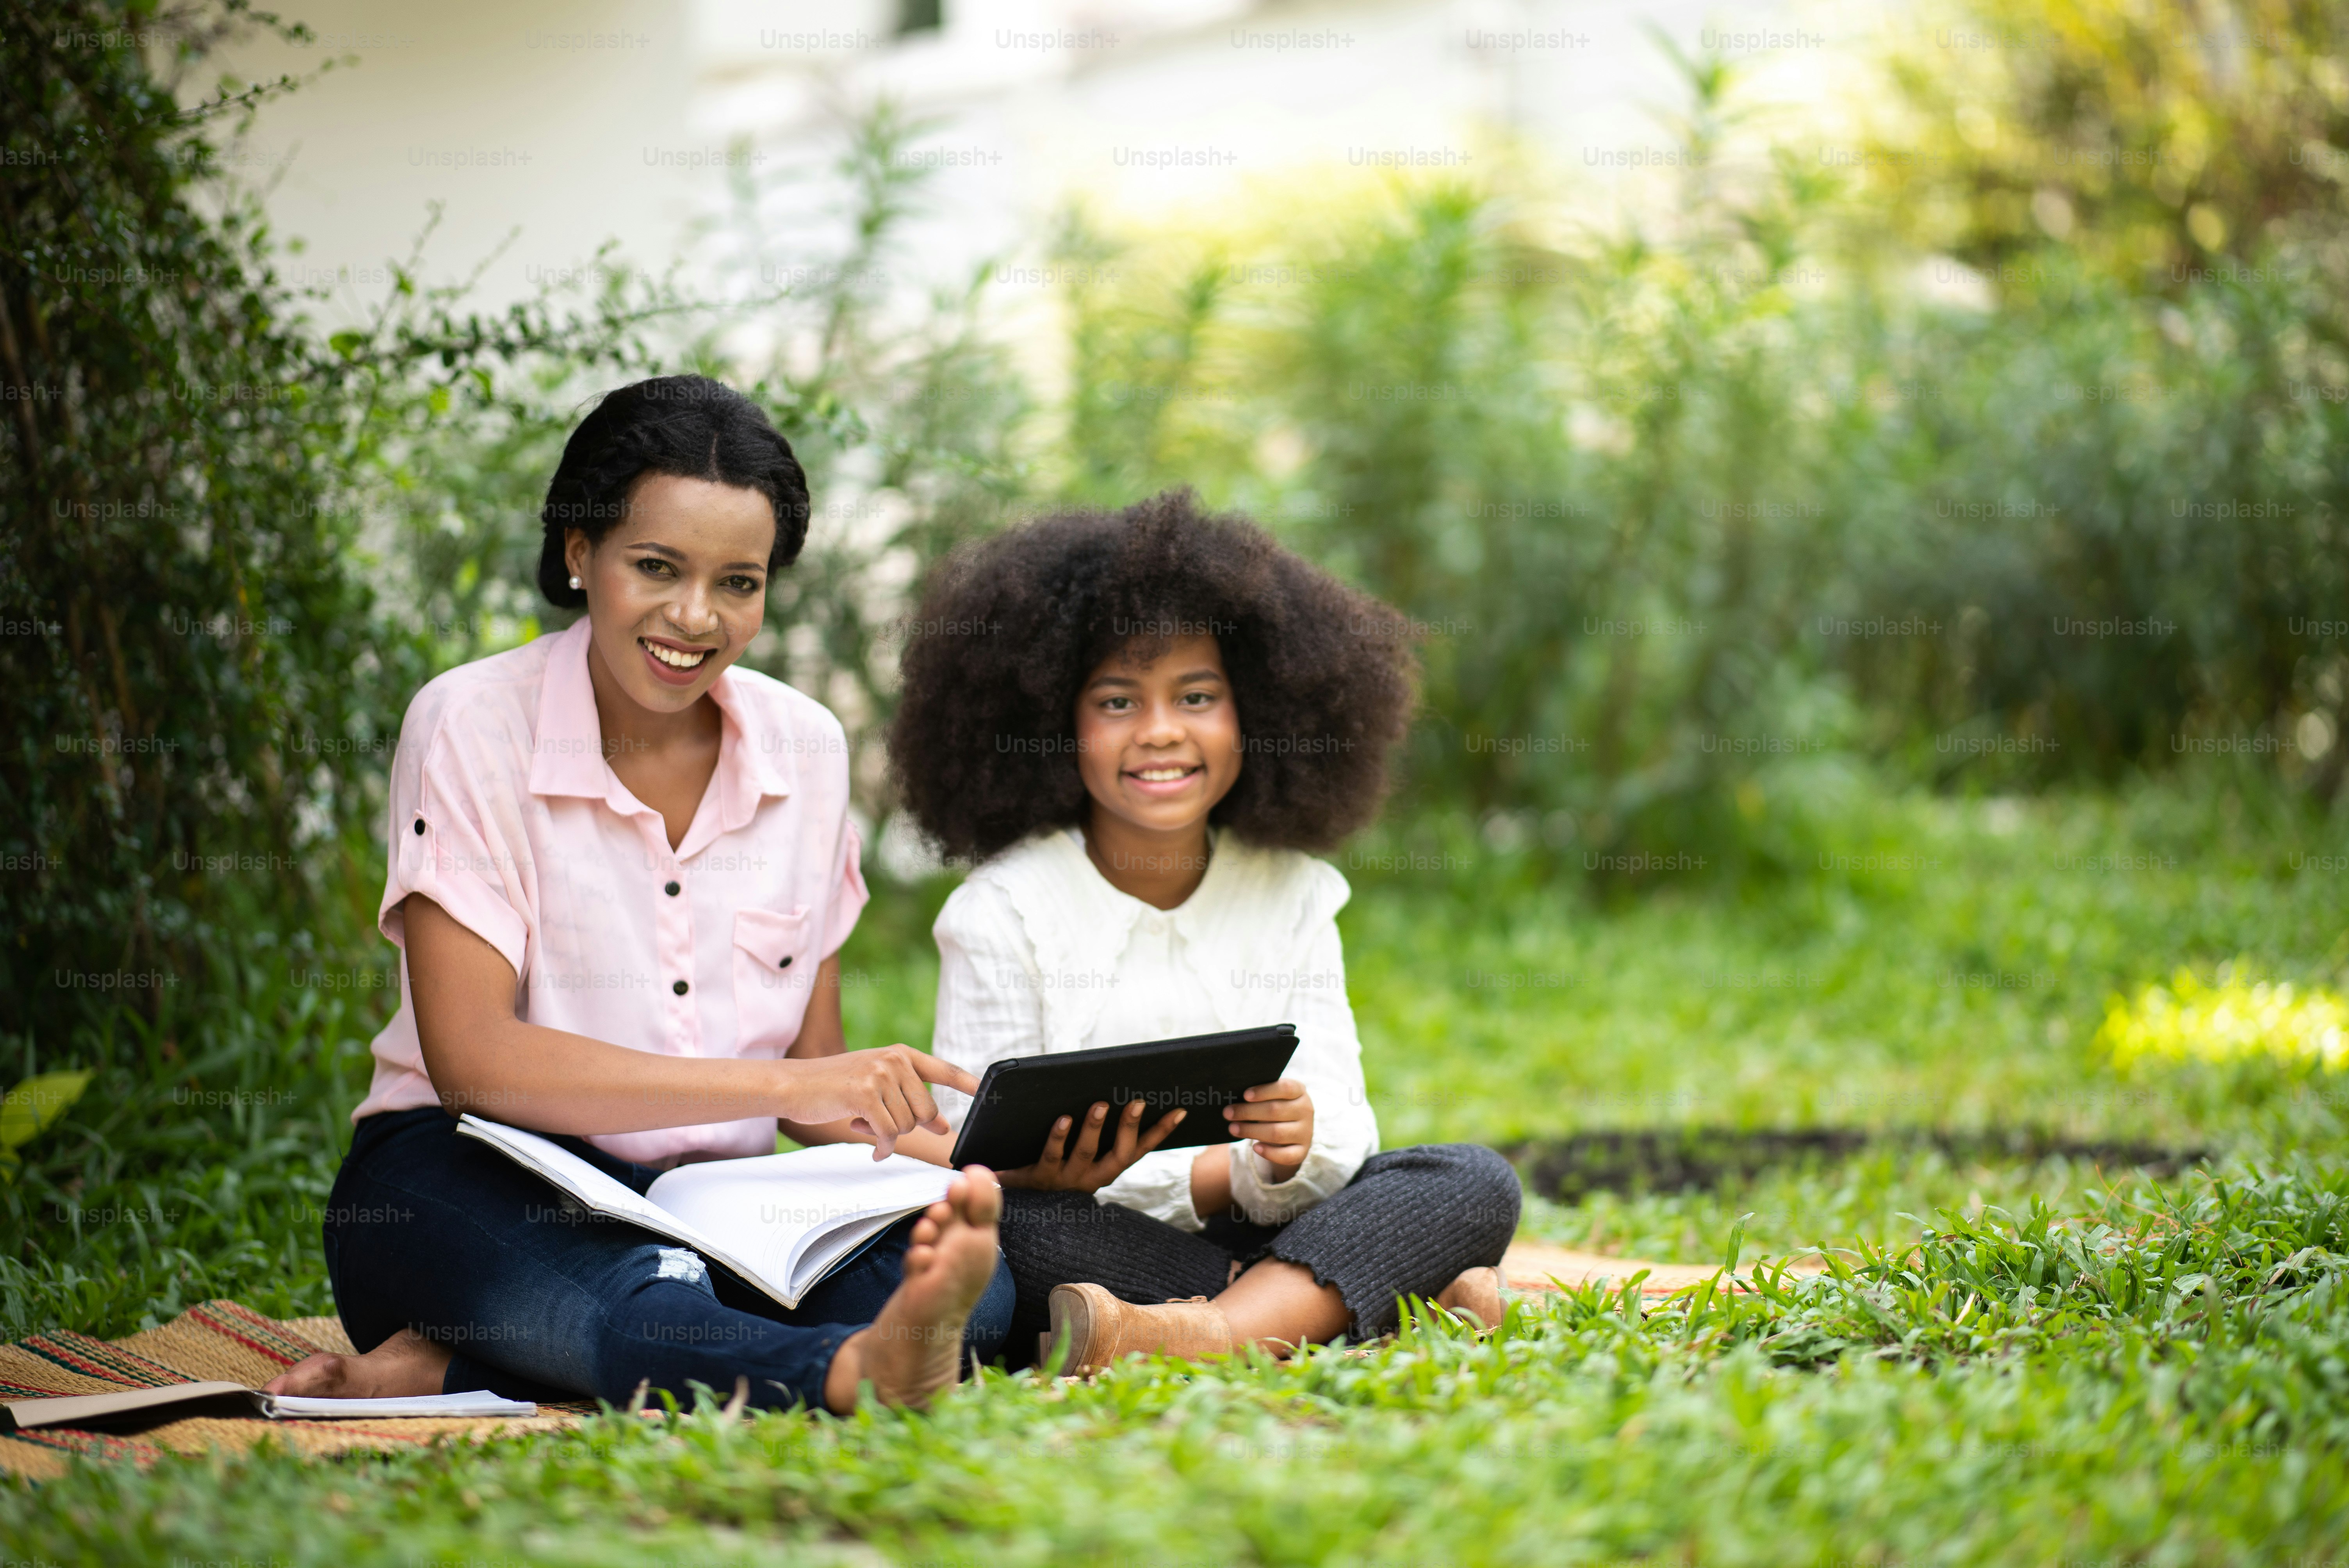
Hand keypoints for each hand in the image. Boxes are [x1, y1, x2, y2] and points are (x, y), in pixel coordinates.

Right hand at [776, 1046, 978, 1159]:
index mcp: (901, 1054)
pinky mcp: (865, 1094)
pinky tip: (866, 1141)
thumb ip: (910, 1100)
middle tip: (880, 1122)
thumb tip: (943, 1126)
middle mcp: (894, 1060)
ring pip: (906, 1125)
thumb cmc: (836, 1087)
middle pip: (926, 1111)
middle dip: (907, 1126)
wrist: (795, 1085)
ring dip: (887, 1135)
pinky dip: (880, 1147)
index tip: (984, 1093)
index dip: (966, 1083)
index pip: (943, 1069)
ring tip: (864, 1121)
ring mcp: (880, 1074)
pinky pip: (887, 1134)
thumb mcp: (878, 1087)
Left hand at [998, 1099, 1185, 1191]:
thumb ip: (1098, 1131)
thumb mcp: (1081, 1154)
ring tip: (1100, 1104)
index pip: (1139, 1150)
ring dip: (1094, 1128)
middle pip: (1118, 1154)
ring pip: (1085, 1153)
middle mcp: (1091, 1178)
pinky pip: (1052, 1155)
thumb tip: (1113, 1092)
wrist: (1017, 1198)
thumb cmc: (1055, 1166)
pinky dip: (1059, 1137)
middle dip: (1129, 1127)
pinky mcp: (1040, 1177)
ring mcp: (1066, 1179)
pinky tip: (1063, 1119)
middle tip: (1137, 1102)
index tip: (1179, 1111)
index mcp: (1106, 1170)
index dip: (1160, 1133)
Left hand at [1225, 1079, 1312, 1181]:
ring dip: (1251, 1131)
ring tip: (1233, 1128)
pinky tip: (1255, 1147)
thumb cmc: (1276, 1109)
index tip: (1245, 1095)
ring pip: (1277, 1133)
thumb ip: (1259, 1096)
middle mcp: (1306, 1110)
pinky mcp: (1302, 1151)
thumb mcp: (1273, 1098)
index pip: (1285, 1088)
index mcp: (1299, 1091)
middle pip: (1275, 1110)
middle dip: (1248, 1112)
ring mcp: (1305, 1132)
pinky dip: (1269, 1153)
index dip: (1264, 1091)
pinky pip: (1286, 1155)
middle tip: (1227, 1113)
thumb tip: (1232, 1098)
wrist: (1293, 1131)